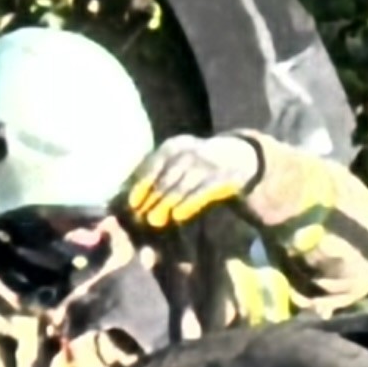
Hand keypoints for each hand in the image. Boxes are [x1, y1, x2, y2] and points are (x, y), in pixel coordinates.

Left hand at [122, 134, 259, 228]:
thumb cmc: (195, 166)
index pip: (154, 162)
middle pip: (168, 176)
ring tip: (154, 221)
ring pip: (183, 185)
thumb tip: (129, 198)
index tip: (133, 202)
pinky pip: (203, 192)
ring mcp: (209, 163)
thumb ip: (156, 175)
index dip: (142, 183)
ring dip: (167, 204)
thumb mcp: (176, 161)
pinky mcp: (224, 177)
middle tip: (141, 217)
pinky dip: (188, 204)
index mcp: (174, 146)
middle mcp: (191, 151)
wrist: (237, 157)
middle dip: (153, 198)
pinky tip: (177, 216)